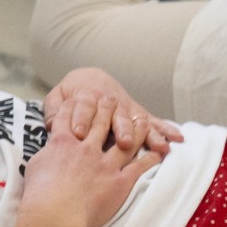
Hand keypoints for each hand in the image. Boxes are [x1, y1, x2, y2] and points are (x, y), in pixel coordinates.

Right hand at [16, 95, 162, 226]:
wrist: (55, 215)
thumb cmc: (39, 195)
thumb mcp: (35, 166)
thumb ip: (47, 153)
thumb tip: (50, 149)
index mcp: (62, 143)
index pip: (69, 116)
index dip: (75, 105)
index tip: (81, 98)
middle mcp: (85, 148)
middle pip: (99, 120)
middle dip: (106, 107)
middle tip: (112, 98)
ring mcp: (105, 163)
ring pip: (125, 139)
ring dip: (135, 128)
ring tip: (140, 120)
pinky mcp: (120, 181)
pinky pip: (139, 166)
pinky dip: (150, 158)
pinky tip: (157, 152)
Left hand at [43, 68, 180, 157]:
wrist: (91, 79)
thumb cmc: (70, 94)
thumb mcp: (57, 98)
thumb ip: (54, 110)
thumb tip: (51, 125)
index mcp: (86, 96)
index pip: (83, 107)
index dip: (81, 119)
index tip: (79, 133)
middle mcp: (110, 102)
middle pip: (115, 116)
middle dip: (120, 128)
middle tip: (123, 142)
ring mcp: (125, 108)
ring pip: (137, 121)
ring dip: (147, 134)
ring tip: (158, 146)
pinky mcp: (137, 114)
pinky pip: (152, 122)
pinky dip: (164, 129)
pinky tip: (176, 137)